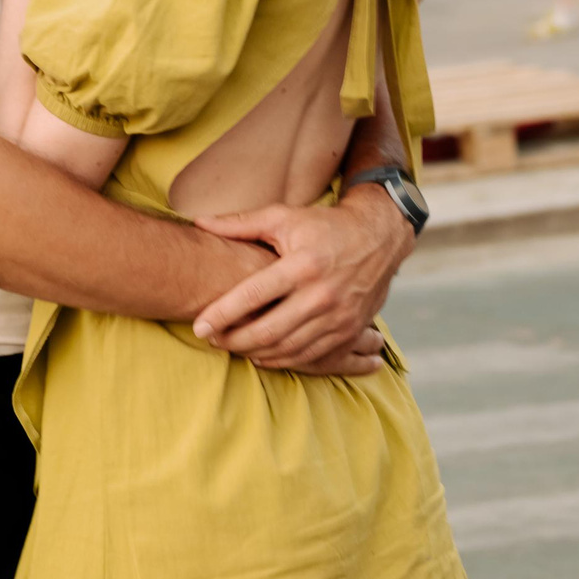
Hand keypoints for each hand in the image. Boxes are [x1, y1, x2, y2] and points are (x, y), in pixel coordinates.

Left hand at [191, 188, 412, 372]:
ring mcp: (338, 317)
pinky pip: (310, 357)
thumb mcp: (285, 217)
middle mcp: (322, 294)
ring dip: (253, 352)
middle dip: (233, 340)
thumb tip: (199, 222)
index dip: (221, 313)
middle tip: (210, 340)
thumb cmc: (326, 226)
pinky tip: (262, 355)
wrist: (380, 237)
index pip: (253, 295)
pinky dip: (281, 360)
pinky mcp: (349, 331)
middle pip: (267, 331)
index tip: (199, 325)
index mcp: (303, 264)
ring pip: (286, 349)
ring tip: (231, 346)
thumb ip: (241, 224)